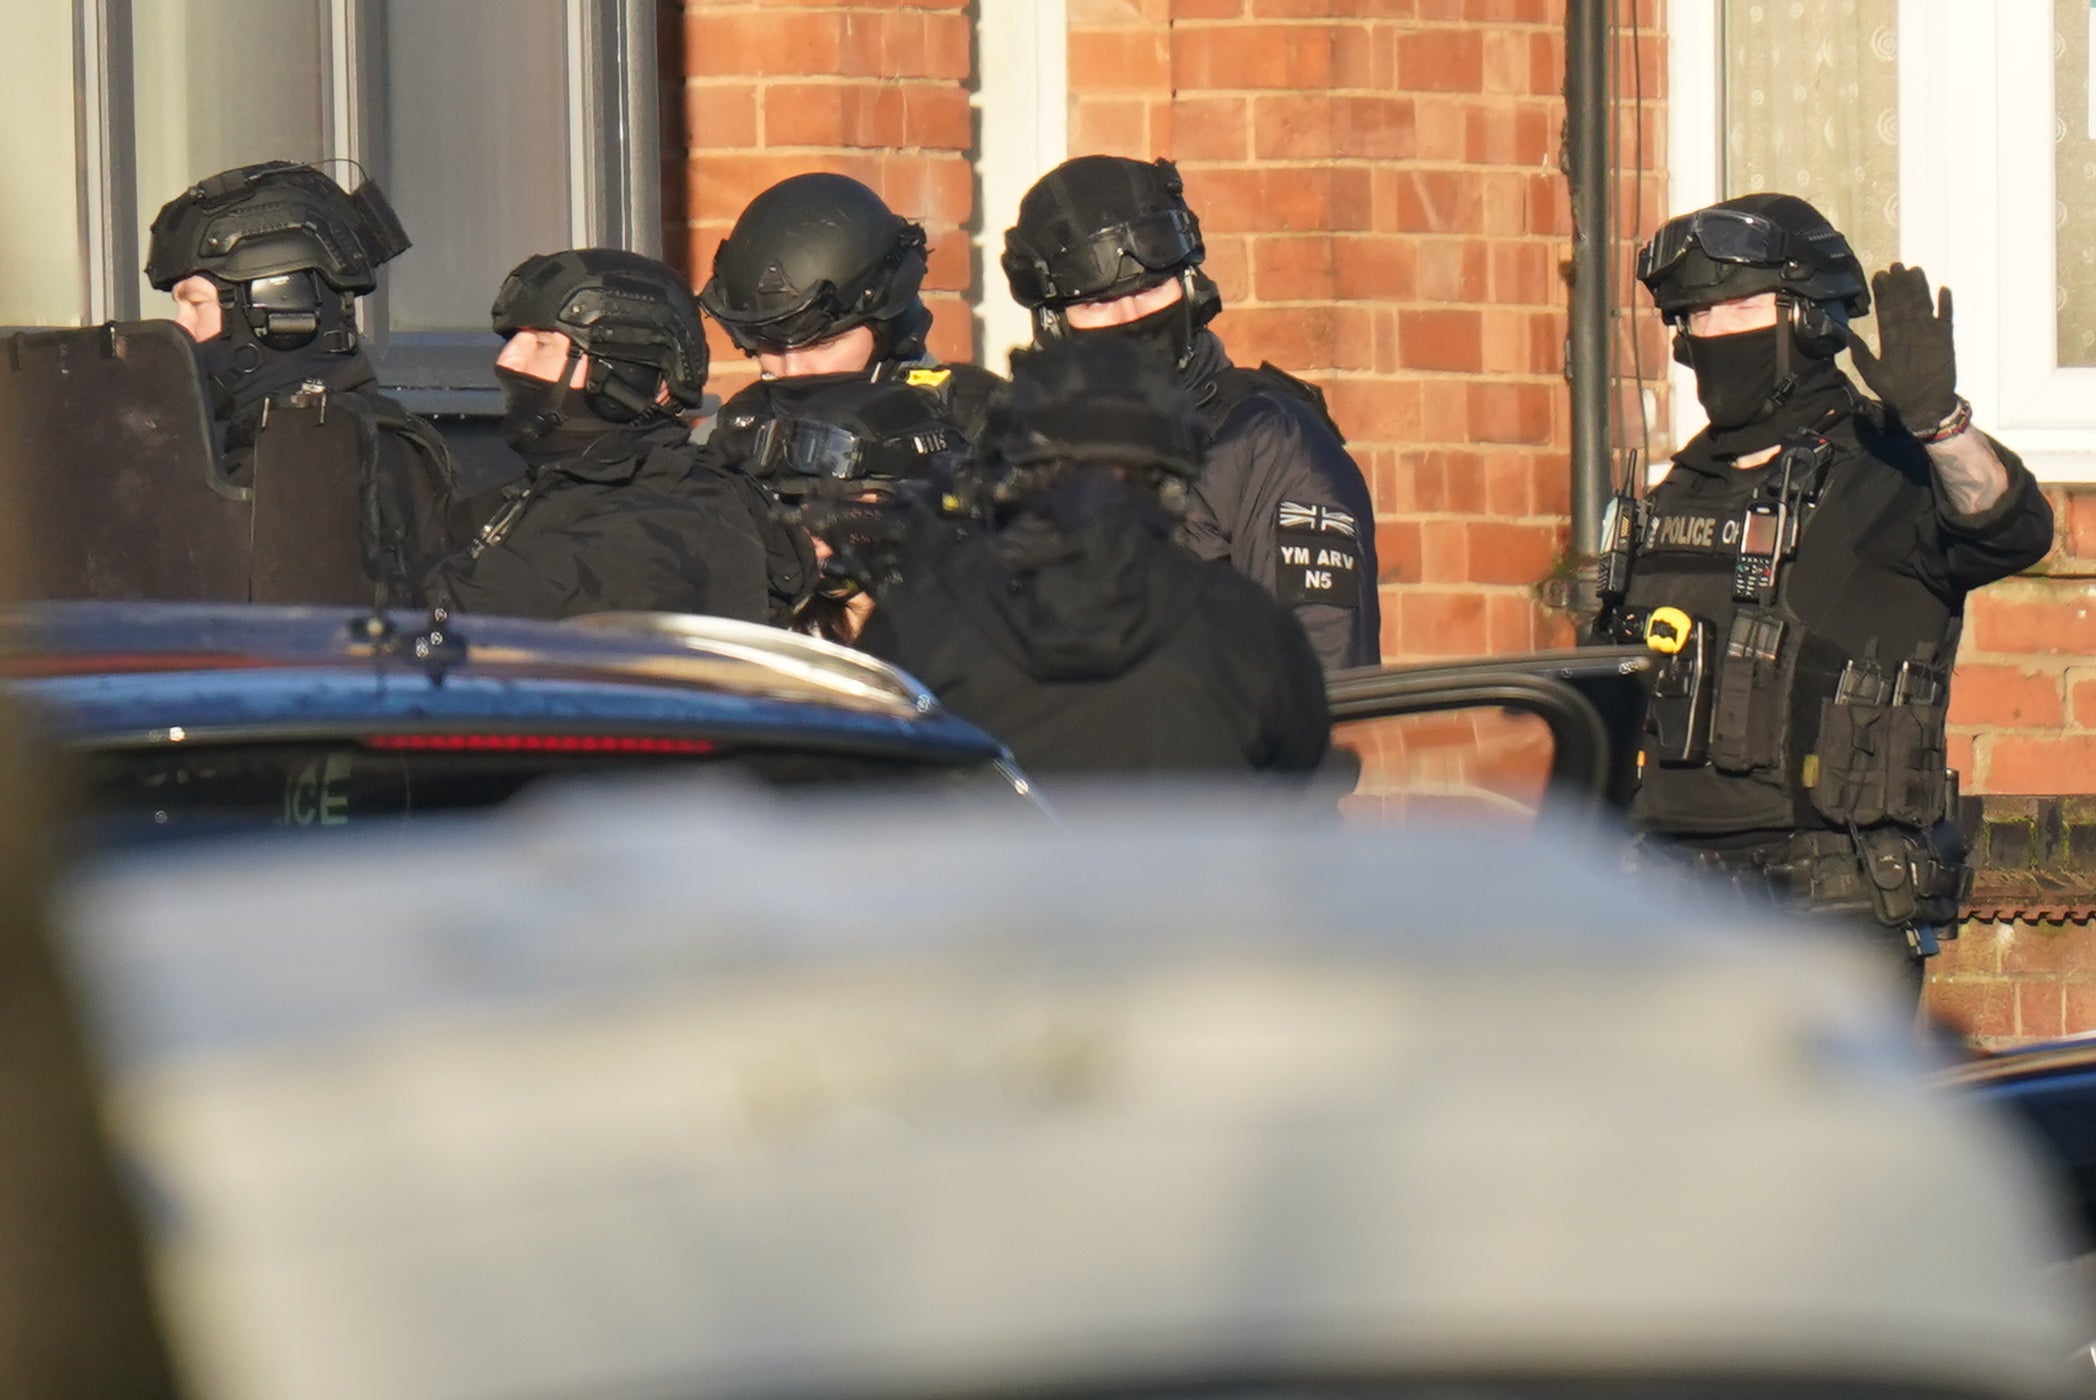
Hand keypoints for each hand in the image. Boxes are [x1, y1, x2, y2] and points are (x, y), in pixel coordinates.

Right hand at [1846, 263, 1959, 431]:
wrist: (1927, 405)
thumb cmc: (1897, 391)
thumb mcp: (1872, 376)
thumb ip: (1861, 355)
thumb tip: (1847, 336)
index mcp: (1891, 341)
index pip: (1886, 310)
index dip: (1883, 292)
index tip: (1880, 276)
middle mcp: (1910, 333)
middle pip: (1904, 302)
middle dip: (1900, 283)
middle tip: (1896, 266)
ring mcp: (1930, 334)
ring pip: (1924, 304)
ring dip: (1920, 286)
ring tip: (1914, 270)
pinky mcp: (1946, 338)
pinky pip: (1947, 316)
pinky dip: (1946, 302)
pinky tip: (1944, 288)